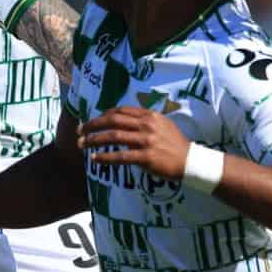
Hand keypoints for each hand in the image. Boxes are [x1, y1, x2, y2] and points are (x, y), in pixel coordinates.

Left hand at [76, 106, 192, 180]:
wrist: (191, 161)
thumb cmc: (174, 143)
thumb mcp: (161, 124)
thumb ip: (143, 120)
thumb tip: (121, 118)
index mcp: (149, 116)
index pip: (120, 111)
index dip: (102, 115)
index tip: (92, 122)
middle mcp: (147, 125)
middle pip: (112, 120)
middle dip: (92, 125)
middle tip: (80, 131)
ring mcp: (147, 140)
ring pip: (113, 136)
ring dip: (94, 140)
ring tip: (81, 144)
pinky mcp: (147, 157)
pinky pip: (121, 156)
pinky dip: (106, 157)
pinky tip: (95, 158)